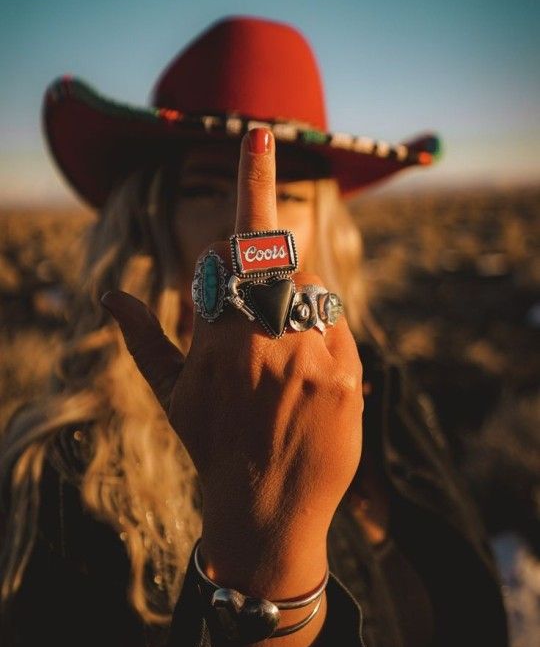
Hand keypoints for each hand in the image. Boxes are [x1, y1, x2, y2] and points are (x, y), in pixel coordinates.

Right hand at [102, 129, 363, 599]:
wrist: (268, 513)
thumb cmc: (212, 445)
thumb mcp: (170, 394)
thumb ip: (141, 336)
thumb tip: (106, 294)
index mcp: (221, 334)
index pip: (240, 242)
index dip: (253, 180)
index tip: (261, 133)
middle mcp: (270, 338)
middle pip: (281, 264)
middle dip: (267, 276)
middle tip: (255, 327)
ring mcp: (315, 359)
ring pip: (313, 293)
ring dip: (295, 310)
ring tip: (281, 366)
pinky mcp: (350, 377)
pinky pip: (339, 327)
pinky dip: (322, 338)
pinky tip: (307, 382)